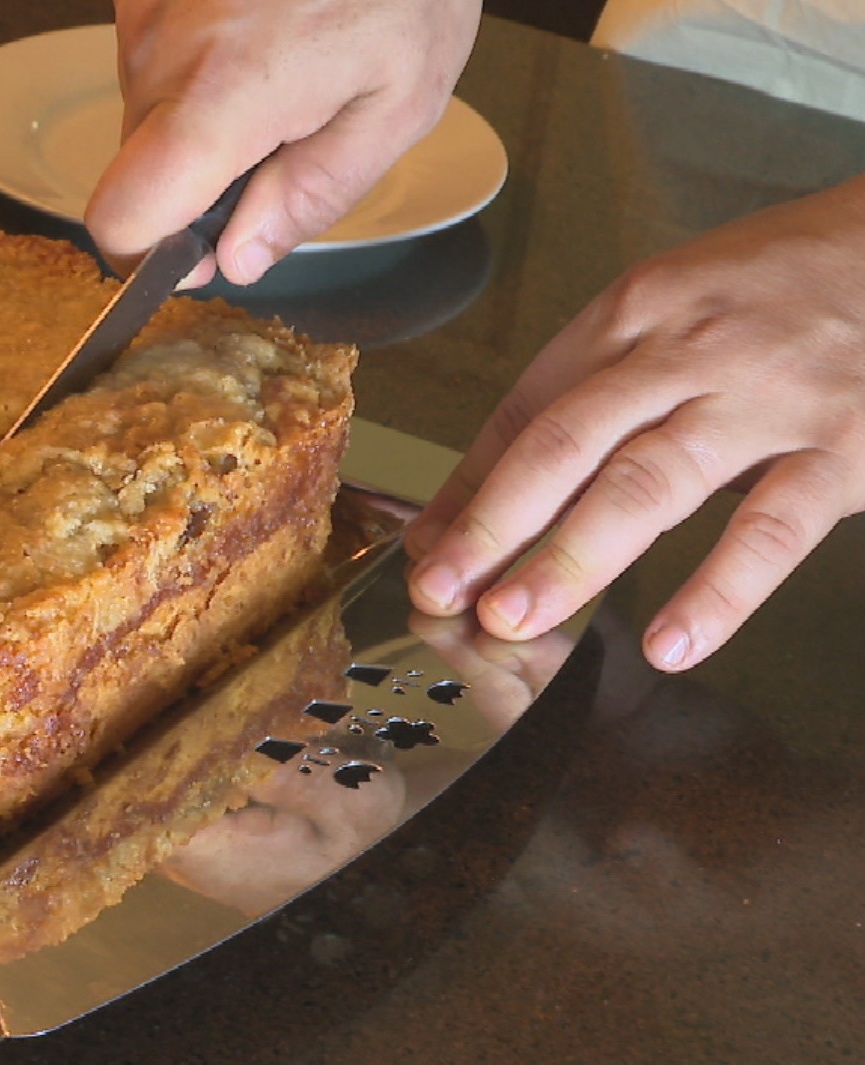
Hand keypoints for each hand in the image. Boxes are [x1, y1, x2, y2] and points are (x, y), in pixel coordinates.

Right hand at [85, 0, 480, 286]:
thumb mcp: (398, 104)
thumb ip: (314, 193)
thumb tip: (242, 258)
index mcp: (222, 100)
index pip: (120, 218)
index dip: (151, 252)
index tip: (201, 248)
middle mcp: (161, 54)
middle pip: (137, 166)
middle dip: (199, 175)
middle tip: (285, 132)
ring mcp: (144, 7)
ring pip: (145, 107)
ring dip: (203, 109)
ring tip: (284, 59)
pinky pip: (154, 50)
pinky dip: (200, 55)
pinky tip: (261, 21)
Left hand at [405, 175, 864, 670]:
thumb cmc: (787, 281)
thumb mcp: (674, 308)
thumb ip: (587, 394)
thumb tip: (485, 487)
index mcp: (633, 312)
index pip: (527, 410)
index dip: (468, 488)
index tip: (425, 550)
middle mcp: (686, 351)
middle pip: (566, 445)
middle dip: (493, 526)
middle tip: (442, 591)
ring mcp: (764, 399)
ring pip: (646, 486)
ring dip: (570, 558)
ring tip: (513, 616)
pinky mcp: (842, 446)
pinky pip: (768, 528)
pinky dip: (716, 590)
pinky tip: (670, 641)